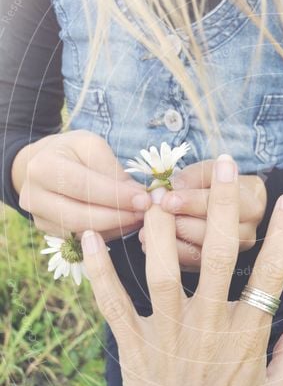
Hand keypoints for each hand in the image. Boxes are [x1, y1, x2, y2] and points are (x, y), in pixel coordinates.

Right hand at [14, 131, 146, 241]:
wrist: (42, 163)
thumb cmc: (71, 151)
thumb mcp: (90, 146)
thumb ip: (112, 169)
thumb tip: (139, 195)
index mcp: (42, 168)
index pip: (83, 186)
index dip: (116, 195)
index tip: (144, 199)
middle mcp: (33, 197)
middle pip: (80, 216)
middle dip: (118, 216)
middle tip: (146, 213)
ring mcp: (38, 218)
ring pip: (81, 232)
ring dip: (115, 228)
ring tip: (139, 218)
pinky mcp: (48, 231)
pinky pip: (81, 239)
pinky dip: (107, 234)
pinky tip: (125, 225)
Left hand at [80, 154, 282, 385]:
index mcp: (247, 336)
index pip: (271, 273)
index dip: (282, 233)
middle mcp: (209, 326)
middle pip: (218, 252)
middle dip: (223, 203)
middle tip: (225, 164)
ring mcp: (168, 333)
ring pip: (162, 267)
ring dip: (159, 227)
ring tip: (157, 193)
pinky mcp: (133, 346)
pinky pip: (112, 301)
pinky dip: (97, 269)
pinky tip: (87, 237)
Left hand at [136, 159, 267, 270]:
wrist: (216, 202)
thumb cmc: (209, 182)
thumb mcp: (205, 171)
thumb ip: (192, 177)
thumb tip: (175, 188)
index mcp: (253, 205)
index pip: (226, 206)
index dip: (193, 202)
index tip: (168, 198)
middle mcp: (248, 234)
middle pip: (215, 234)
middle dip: (180, 223)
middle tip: (156, 215)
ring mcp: (234, 256)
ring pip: (202, 254)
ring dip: (170, 242)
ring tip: (145, 230)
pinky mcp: (215, 272)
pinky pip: (190, 267)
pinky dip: (167, 257)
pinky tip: (149, 244)